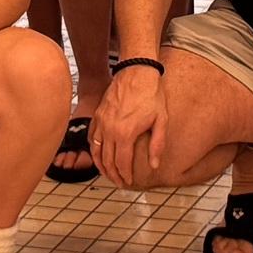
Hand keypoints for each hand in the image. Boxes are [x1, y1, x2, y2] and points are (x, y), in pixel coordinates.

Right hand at [92, 63, 164, 188]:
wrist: (137, 70)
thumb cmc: (151, 93)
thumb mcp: (161, 120)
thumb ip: (157, 144)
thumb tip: (154, 164)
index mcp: (125, 133)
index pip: (121, 162)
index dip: (124, 175)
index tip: (128, 182)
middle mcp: (109, 129)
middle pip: (107, 160)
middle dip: (112, 174)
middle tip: (119, 182)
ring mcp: (101, 121)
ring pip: (96, 150)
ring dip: (101, 165)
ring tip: (108, 173)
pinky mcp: (98, 114)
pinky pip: (92, 136)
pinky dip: (94, 149)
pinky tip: (99, 154)